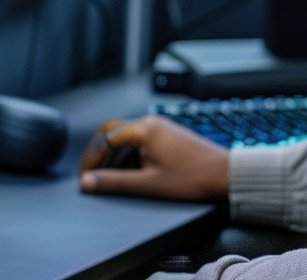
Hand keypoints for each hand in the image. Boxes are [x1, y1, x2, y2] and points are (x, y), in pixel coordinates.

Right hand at [78, 114, 228, 200]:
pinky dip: (127, 154)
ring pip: (126, 135)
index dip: (90, 159)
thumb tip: (86, 182)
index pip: (105, 138)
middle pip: (113, 130)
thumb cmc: (191, 177)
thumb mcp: (147, 184)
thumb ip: (114, 182)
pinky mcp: (167, 135)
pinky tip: (126, 173)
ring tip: (105, 177)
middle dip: (97, 152)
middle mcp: (151, 122)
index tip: (83, 179)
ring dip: (112, 154)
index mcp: (145, 129)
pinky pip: (139, 140)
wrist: (223, 173)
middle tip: (89, 174)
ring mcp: (160, 127)